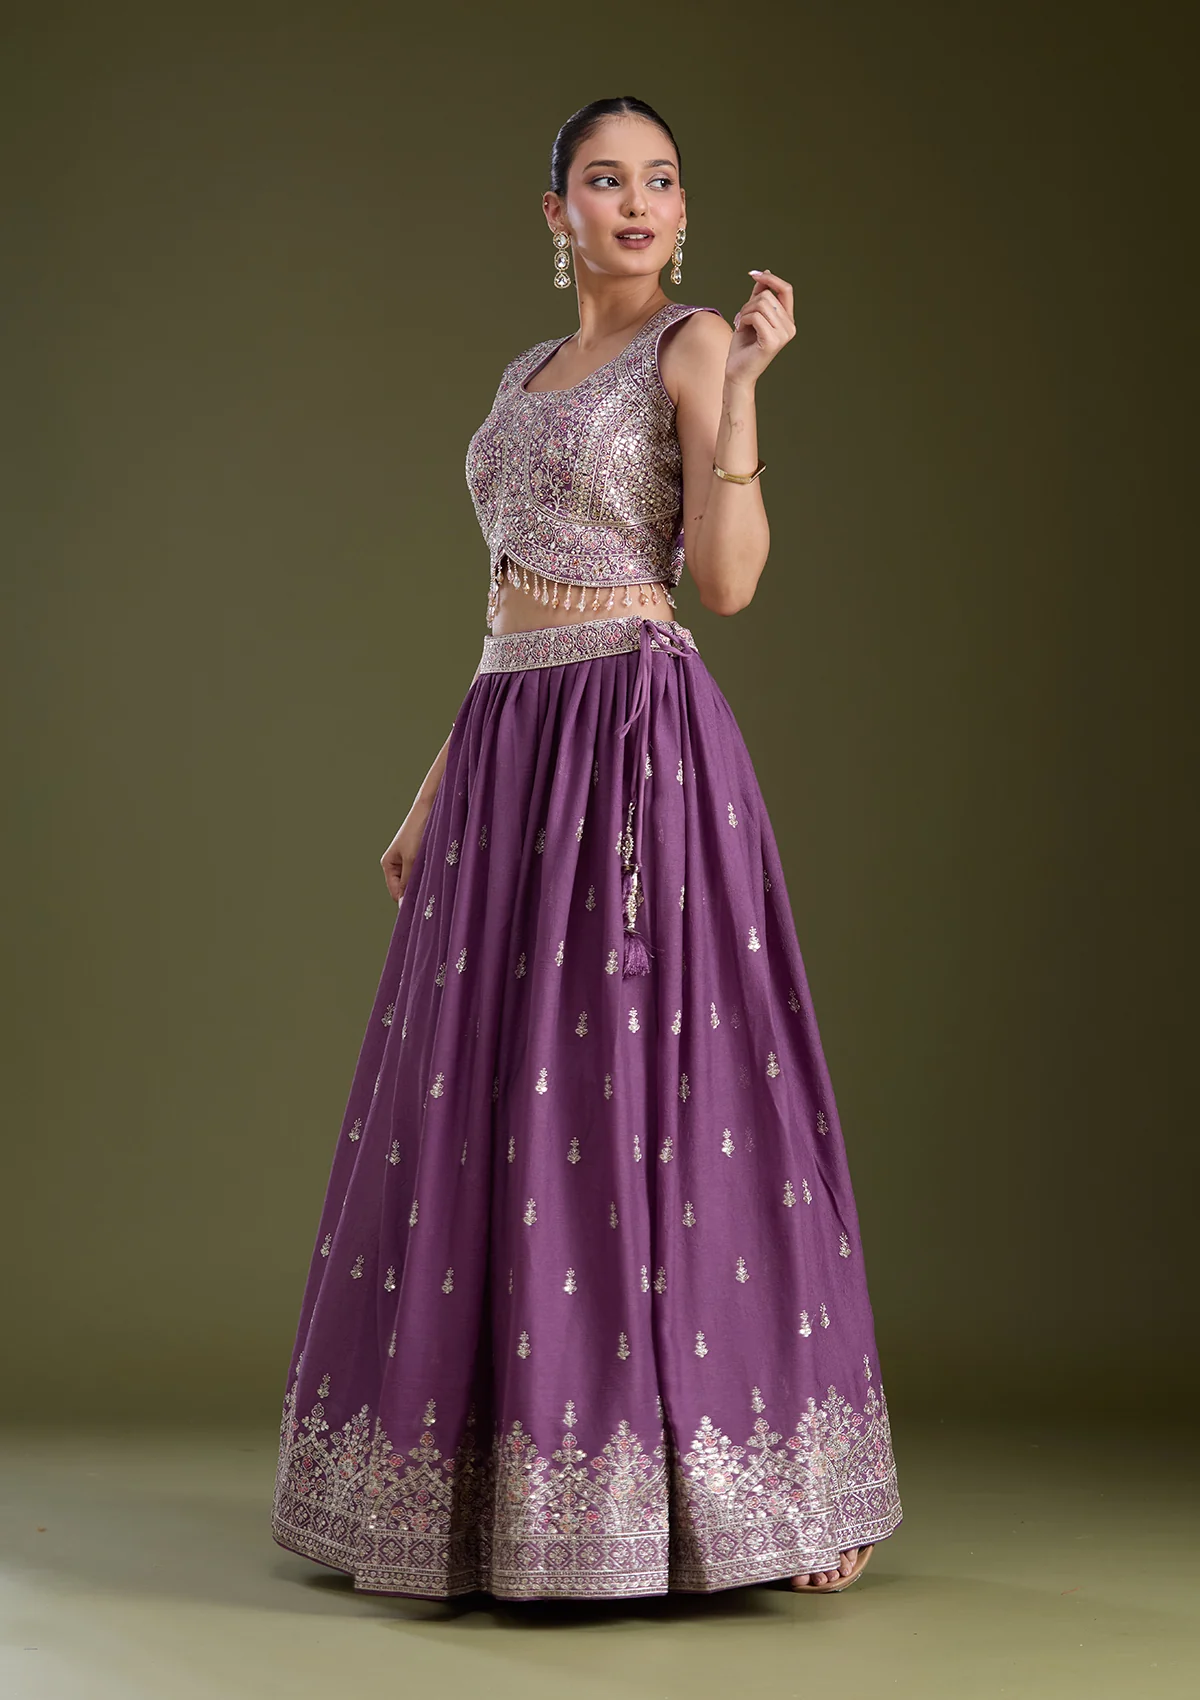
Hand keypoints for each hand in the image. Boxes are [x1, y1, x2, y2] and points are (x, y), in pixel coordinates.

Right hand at [381, 798, 431, 904]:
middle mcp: (396, 863)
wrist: (430, 808)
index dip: (407, 902)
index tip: (422, 909)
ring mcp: (408, 859)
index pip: (396, 893)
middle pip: (405, 888)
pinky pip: (423, 872)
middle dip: (417, 892)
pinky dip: (429, 874)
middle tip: (431, 896)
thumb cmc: (418, 831)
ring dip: (425, 883)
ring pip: (416, 880)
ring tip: (435, 882)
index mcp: (388, 864)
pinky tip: (438, 875)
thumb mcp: (412, 859)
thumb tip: (403, 905)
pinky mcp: (420, 855)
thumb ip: (408, 882)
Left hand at [727, 269, 795, 387]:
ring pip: (760, 305)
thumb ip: (759, 296)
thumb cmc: (743, 346)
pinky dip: (744, 320)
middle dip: (749, 303)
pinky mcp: (773, 341)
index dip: (770, 279)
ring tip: (741, 325)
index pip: (786, 289)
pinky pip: (755, 317)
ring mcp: (783, 335)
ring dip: (744, 312)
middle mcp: (790, 327)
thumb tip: (765, 273)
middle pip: (768, 296)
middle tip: (742, 318)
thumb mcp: (751, 315)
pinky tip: (741, 330)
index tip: (754, 274)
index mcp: (788, 320)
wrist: (737, 372)